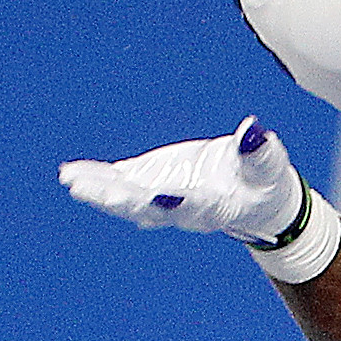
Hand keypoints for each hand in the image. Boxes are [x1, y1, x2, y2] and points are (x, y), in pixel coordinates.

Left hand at [60, 117, 304, 243]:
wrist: (250, 196)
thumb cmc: (263, 182)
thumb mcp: (269, 167)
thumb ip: (260, 153)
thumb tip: (253, 131)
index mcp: (216, 208)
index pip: (196, 206)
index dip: (178, 202)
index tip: (163, 194)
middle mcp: (182, 209)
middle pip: (149, 208)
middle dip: (122, 199)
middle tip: (98, 193)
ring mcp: (162, 197)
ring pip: (126, 199)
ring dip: (99, 190)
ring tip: (71, 180)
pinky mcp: (151, 182)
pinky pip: (119, 183)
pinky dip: (97, 178)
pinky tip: (73, 173)